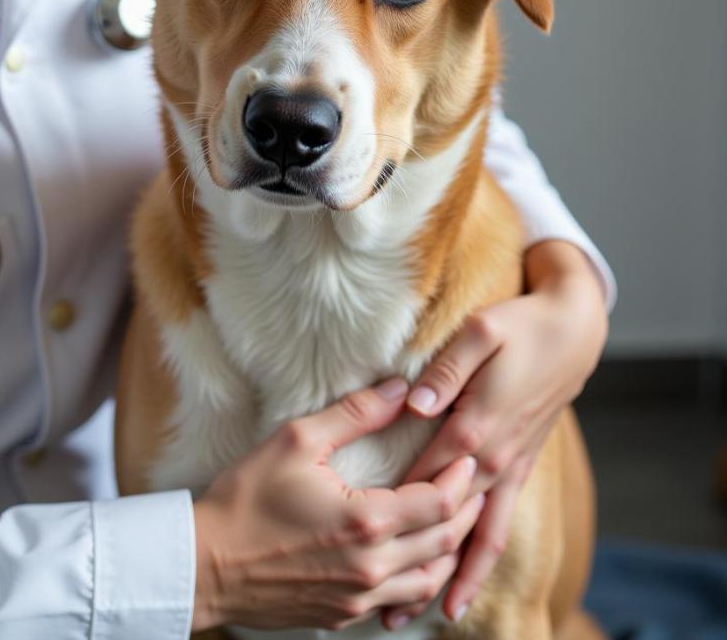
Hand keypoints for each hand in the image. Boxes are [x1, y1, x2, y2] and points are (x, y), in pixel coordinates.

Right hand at [192, 378, 484, 631]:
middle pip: (444, 543)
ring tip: (455, 522)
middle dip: (467, 511)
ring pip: (428, 581)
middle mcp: (371, 568)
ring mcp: (357, 598)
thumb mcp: (296, 440)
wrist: (204, 565)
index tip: (468, 456)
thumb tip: (398, 389)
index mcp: (365, 522)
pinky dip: (418, 577)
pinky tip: (413, 558)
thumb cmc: (245, 500)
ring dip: (449, 550)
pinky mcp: (341, 615)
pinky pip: (398, 600)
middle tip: (475, 485)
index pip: (439, 503)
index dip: (461, 478)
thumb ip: (354, 414)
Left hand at [383, 240, 607, 626]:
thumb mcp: (482, 331)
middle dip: (422, 562)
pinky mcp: (520, 466)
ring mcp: (512, 466)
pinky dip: (485, 557)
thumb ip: (447, 370)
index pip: (429, 475)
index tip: (361, 540)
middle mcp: (497, 456)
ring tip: (431, 615)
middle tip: (386, 607)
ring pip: (484, 535)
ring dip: (459, 576)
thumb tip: (415, 403)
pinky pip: (503, 523)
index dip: (397, 505)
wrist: (575, 332)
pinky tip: (469, 581)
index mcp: (479, 424)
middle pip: (453, 519)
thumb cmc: (522, 327)